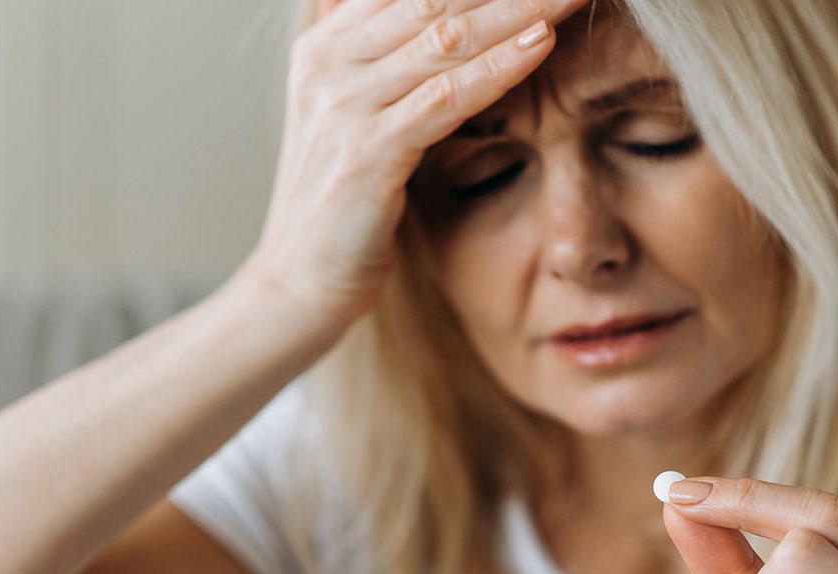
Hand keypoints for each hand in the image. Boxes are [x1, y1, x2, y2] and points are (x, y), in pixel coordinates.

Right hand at [238, 0, 585, 321]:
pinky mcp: (366, 153)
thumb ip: (385, 66)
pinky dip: (497, 68)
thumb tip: (426, 22)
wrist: (297, 283)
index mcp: (327, 46)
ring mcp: (344, 105)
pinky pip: (444, 99)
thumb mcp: (359, 121)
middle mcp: (330, 63)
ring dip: (519, 9)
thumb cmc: (341, 205)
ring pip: (445, 38)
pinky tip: (541, 44)